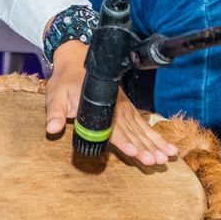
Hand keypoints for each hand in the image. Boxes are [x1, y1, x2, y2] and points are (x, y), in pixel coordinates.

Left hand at [46, 41, 175, 164]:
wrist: (76, 58)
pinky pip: (143, 124)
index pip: (113, 128)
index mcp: (99, 107)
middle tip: (156, 161)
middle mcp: (115, 108)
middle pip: (132, 131)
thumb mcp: (55, 95)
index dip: (123, 140)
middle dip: (145, 147)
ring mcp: (123, 108)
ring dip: (155, 143)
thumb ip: (56, 113)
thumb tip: (52, 128)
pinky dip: (156, 136)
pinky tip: (166, 147)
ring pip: (142, 129)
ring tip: (168, 157)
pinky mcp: (127, 108)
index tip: (134, 152)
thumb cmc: (65, 79)